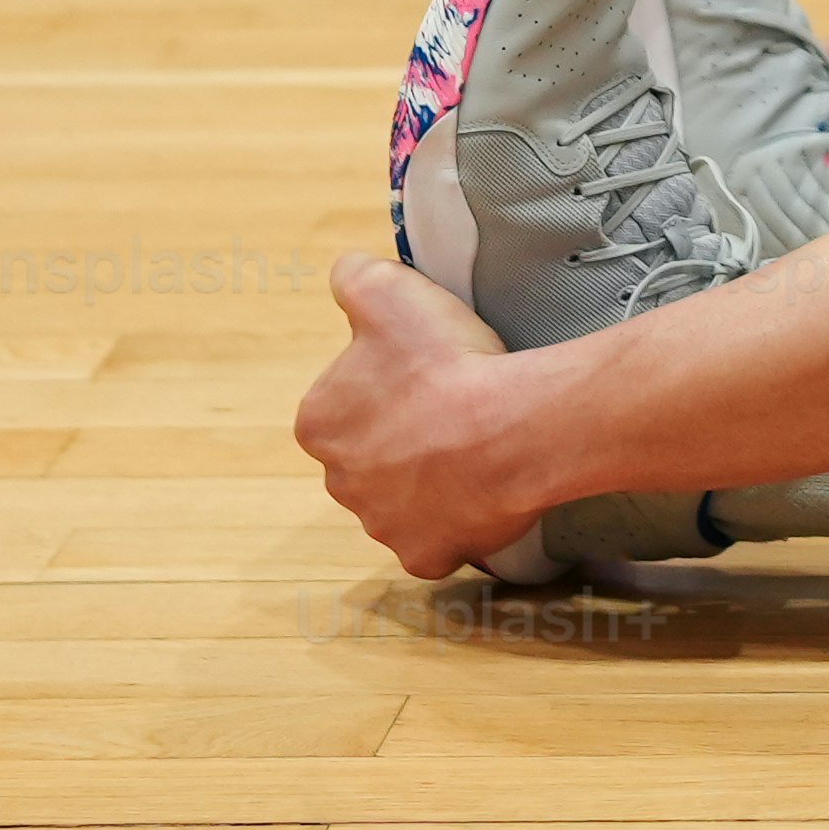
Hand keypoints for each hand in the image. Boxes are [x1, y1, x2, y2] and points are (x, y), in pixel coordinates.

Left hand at [298, 252, 526, 577]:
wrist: (509, 429)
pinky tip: (482, 490)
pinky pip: (437, 540)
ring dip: (430, 479)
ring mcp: (383, 524)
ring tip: (475, 444)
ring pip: (403, 498)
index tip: (420, 372)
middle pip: (370, 454)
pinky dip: (458, 521)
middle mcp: (340, 481)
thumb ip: (353, 276)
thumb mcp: (388, 287)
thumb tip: (346, 275)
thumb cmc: (446, 362)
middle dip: (402, 437)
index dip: (383, 384)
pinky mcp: (425, 554)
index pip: (343, 403)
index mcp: (319, 423)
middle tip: (450, 407)